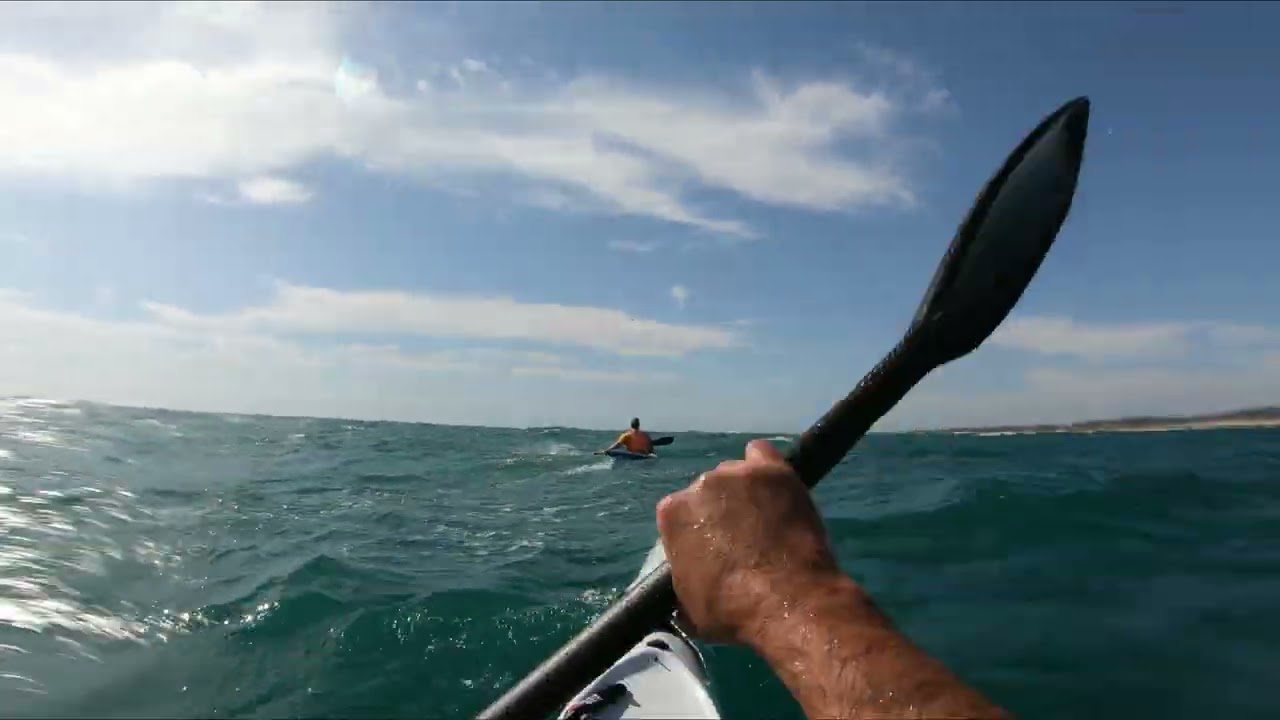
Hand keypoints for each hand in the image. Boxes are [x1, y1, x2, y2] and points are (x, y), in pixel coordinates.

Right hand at [656, 439, 845, 645]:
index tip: (710, 549)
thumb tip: (687, 574)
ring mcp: (738, 473)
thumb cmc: (734, 611)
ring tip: (764, 519)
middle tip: (740, 538)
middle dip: (719, 511)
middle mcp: (701, 485)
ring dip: (743, 492)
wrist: (790, 602)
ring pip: (734, 473)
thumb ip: (680, 576)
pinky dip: (764, 468)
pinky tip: (772, 486)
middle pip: (706, 491)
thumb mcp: (687, 606)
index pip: (678, 514)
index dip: (694, 533)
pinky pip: (761, 454)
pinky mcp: (774, 470)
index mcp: (672, 513)